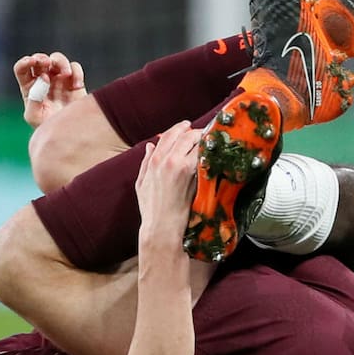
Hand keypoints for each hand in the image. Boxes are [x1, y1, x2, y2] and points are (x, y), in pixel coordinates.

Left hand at [13, 51, 87, 128]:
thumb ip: (33, 99)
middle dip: (41, 58)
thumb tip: (44, 77)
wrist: (68, 136)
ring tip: (65, 73)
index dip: (25, 62)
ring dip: (60, 62)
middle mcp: (43, 80)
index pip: (22, 68)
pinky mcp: (75, 83)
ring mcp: (59, 80)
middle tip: (45, 63)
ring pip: (57, 59)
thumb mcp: (34, 117)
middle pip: (39, 59)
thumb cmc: (48, 128)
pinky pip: (75, 67)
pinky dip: (76, 72)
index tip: (30, 62)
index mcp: (29, 87)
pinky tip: (77, 85)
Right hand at [135, 121, 201, 245]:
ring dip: (203, 140)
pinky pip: (203, 156)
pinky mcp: (192, 174)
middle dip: (195, 133)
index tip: (187, 127)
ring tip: (209, 142)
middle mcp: (166, 159)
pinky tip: (212, 154)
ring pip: (195, 142)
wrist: (162, 228)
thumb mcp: (141, 183)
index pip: (168, 135)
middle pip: (184, 135)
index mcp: (154, 160)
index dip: (180, 129)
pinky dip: (208, 152)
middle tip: (202, 134)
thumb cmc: (152, 209)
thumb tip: (150, 146)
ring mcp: (180, 166)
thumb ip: (145, 163)